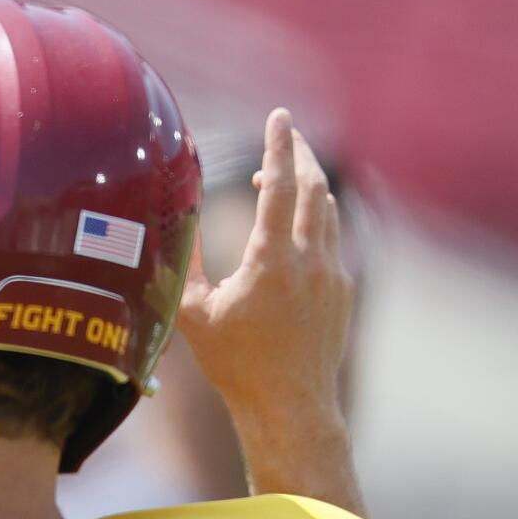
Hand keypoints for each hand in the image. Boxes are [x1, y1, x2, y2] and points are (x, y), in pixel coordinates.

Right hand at [177, 108, 353, 430]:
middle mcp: (310, 259)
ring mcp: (333, 274)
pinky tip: (297, 226)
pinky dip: (315, 219)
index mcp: (272, 259)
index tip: (279, 114)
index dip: (279, 143)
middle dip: (300, 153)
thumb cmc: (233, 362)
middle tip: (286, 131)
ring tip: (284, 176)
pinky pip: (332, 240)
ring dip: (307, 186)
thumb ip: (185, 262)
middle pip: (314, 186)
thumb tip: (174, 222)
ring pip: (327, 211)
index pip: (281, 184)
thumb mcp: (194, 312)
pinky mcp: (343, 291)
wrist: (288, 404)